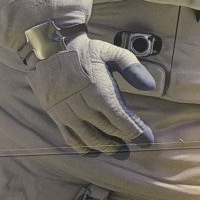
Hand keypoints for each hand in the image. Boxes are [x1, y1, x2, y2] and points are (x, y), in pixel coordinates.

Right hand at [26, 33, 155, 156]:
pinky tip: (94, 151)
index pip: (120, 119)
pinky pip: (70, 138)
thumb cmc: (85, 51)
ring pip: (90, 139)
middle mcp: (83, 105)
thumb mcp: (112, 52)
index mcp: (98, 91)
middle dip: (124, 140)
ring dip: (107, 147)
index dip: (136, 132)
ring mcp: (67, 112)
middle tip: (135, 145)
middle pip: (108, 131)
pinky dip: (84, 148)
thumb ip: (132, 67)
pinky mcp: (56, 115)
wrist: (49, 48)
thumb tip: (150, 86)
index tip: (147, 139)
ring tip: (119, 151)